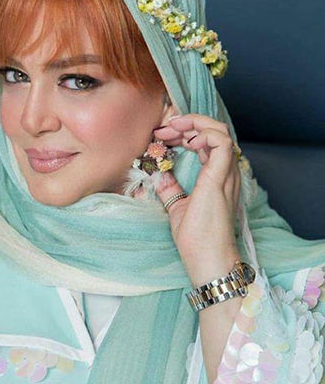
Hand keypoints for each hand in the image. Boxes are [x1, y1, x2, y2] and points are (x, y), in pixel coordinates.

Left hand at [152, 113, 240, 283]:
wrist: (207, 260)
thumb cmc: (197, 240)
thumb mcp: (177, 206)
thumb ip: (170, 188)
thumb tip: (157, 173)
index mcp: (217, 176)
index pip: (207, 141)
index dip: (185, 131)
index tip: (162, 135)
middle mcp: (225, 172)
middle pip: (215, 130)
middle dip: (187, 123)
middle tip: (163, 129)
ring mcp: (225, 174)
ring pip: (220, 131)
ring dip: (194, 124)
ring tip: (172, 130)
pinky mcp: (220, 178)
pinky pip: (221, 143)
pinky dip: (204, 134)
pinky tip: (187, 142)